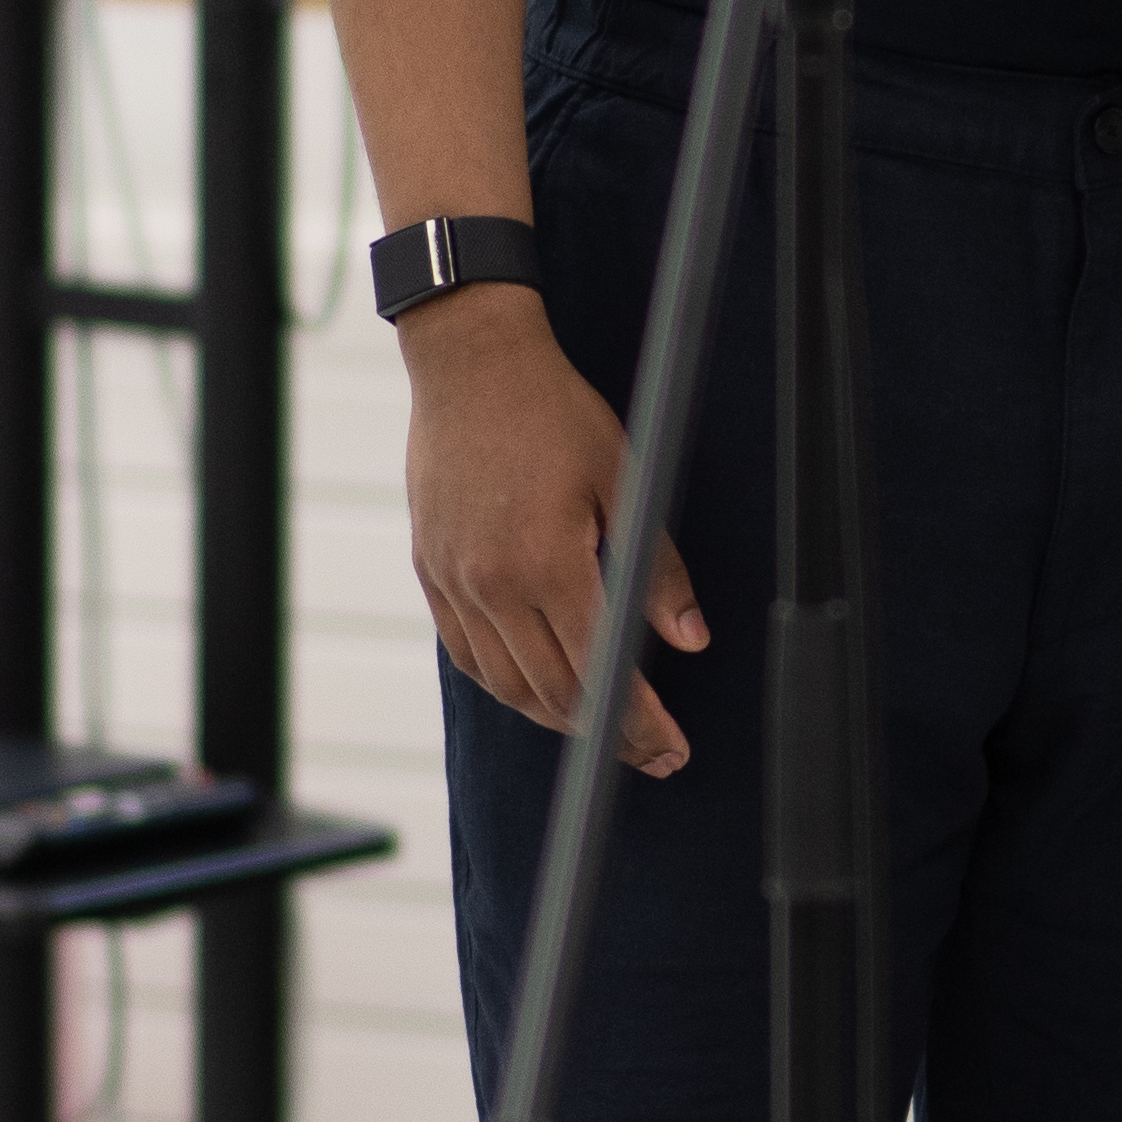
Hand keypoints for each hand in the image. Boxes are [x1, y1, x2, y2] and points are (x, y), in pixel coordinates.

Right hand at [403, 292, 709, 776]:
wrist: (471, 366)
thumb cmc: (554, 413)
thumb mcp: (626, 481)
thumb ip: (656, 571)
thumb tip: (689, 639)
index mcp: (547, 565)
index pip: (599, 674)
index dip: (638, 723)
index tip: (668, 748)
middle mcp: (492, 585)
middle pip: (553, 695)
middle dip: (608, 736)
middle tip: (650, 754)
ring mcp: (454, 582)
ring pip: (506, 686)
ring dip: (557, 719)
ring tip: (602, 730)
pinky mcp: (431, 572)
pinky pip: (468, 655)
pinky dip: (507, 686)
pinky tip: (540, 689)